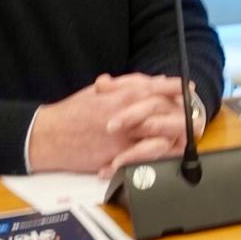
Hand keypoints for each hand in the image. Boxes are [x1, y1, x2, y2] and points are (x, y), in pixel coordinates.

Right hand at [27, 73, 192, 175]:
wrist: (48, 137)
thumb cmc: (72, 113)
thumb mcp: (98, 93)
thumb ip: (125, 86)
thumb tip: (150, 82)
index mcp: (121, 96)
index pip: (157, 89)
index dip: (175, 88)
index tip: (188, 87)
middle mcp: (127, 115)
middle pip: (165, 112)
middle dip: (181, 112)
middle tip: (193, 112)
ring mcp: (124, 138)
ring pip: (161, 135)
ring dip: (174, 134)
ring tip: (185, 134)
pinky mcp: (118, 157)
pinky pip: (146, 156)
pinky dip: (158, 153)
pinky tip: (166, 150)